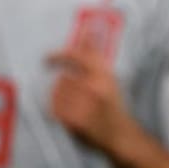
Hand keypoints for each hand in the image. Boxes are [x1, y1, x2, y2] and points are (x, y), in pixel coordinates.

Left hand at [46, 39, 133, 158]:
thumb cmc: (114, 107)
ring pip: (57, 93)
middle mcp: (96, 87)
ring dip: (62, 99)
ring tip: (77, 108)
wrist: (121, 137)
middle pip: (63, 79)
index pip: (75, 56)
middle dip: (65, 88)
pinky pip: (54, 109)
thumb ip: (95, 54)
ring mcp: (85, 105)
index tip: (47, 59)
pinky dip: (58, 112)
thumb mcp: (110, 77)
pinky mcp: (76, 121)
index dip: (58, 56)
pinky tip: (71, 116)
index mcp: (105, 74)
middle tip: (75, 98)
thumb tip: (87, 30)